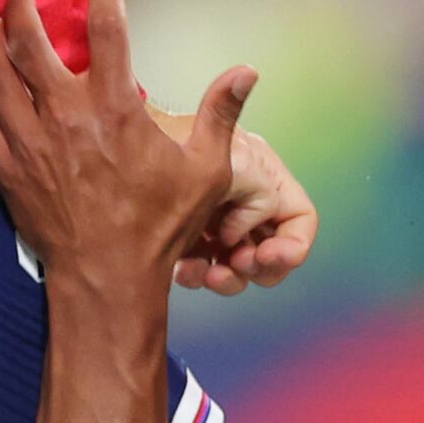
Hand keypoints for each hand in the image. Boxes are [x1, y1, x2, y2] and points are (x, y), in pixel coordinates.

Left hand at [0, 0, 258, 292]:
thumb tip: (247, 71)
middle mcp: (68, 116)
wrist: (108, 277)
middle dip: (22, 7)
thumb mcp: (206, 171)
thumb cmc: (161, 225)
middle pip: (31, 42)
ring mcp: (32, 141)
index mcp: (117, 108)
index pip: (107, 28)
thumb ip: (223, 114)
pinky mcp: (9, 167)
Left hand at [177, 117, 319, 295]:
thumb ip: (260, 201)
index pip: (300, 218)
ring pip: (238, 267)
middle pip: (273, 250)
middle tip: (237, 263)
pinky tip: (182, 268)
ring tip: (209, 275)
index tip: (267, 256)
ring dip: (228, 278)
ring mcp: (216, 221)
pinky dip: (197, 274)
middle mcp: (244, 200)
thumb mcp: (234, 164)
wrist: (123, 146)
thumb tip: (238, 237)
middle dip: (257, 267)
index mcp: (263, 176)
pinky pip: (203, 267)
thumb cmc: (177, 144)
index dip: (293, 245)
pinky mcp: (186, 236)